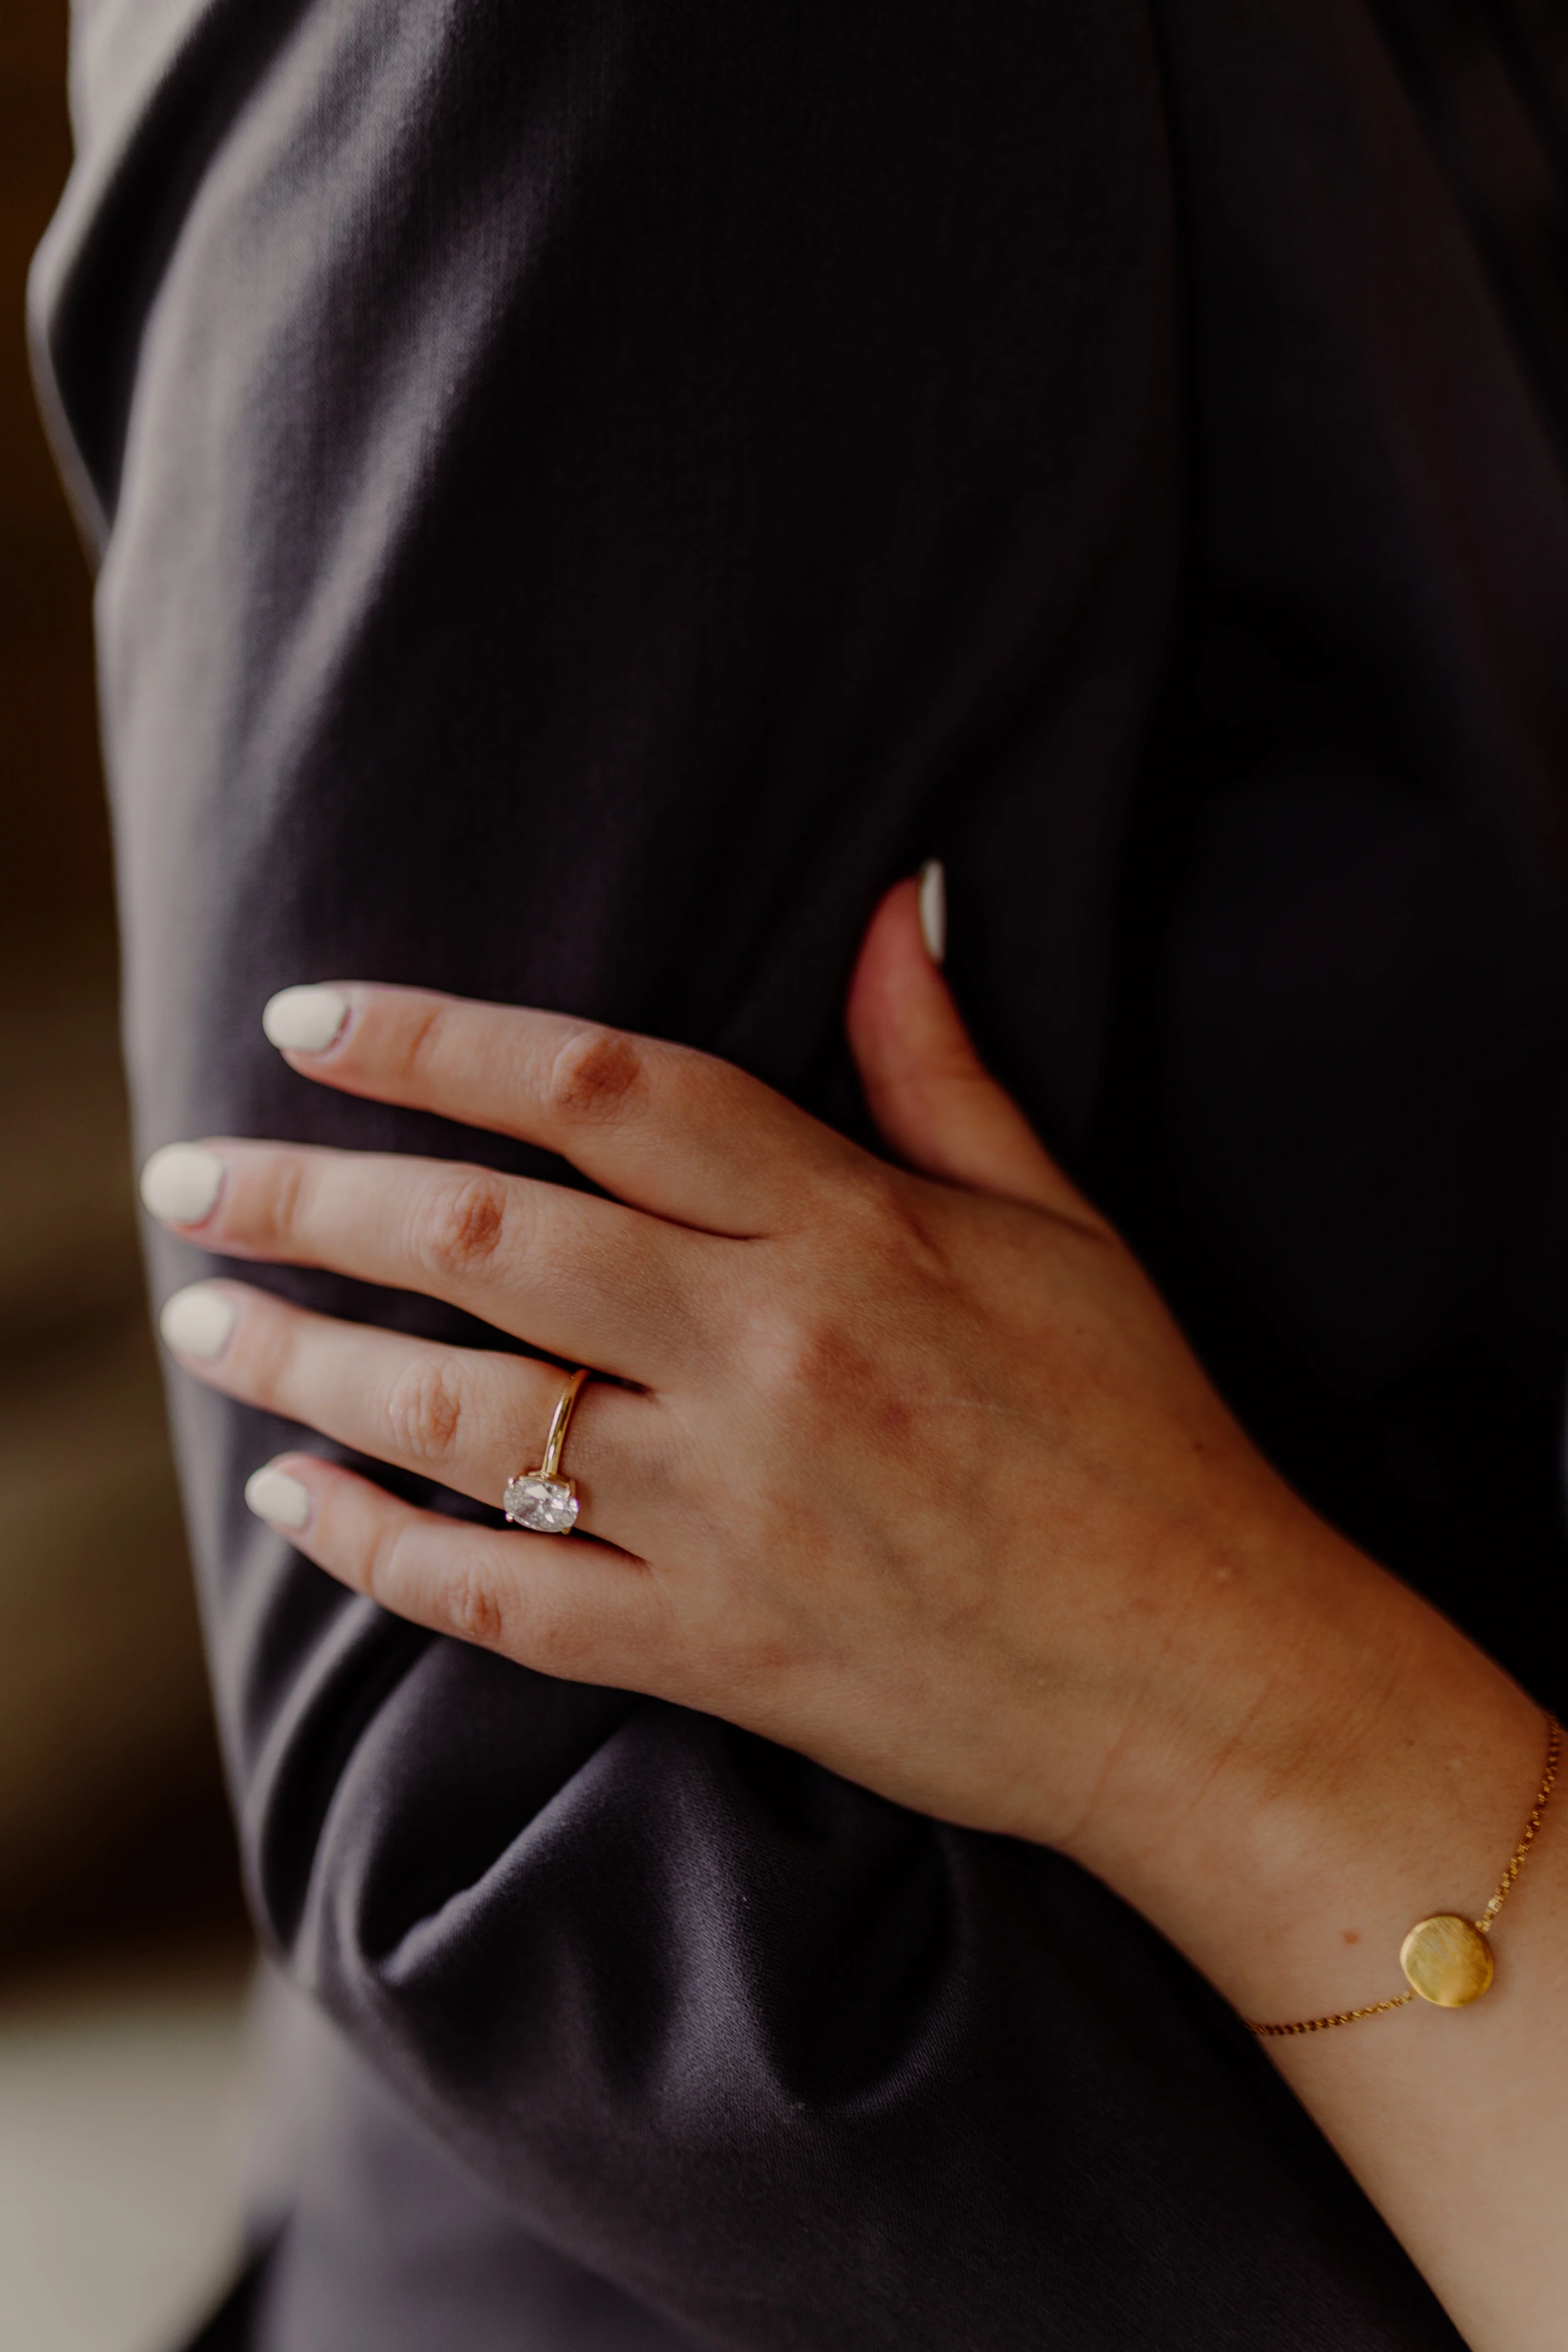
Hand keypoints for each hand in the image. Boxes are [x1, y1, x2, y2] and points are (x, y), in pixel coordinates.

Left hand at [142, 875, 1565, 2351]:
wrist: (1200, 1674)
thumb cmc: (1138, 1433)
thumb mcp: (1064, 1224)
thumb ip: (943, 1066)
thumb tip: (895, 896)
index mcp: (853, 1229)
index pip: (600, 1089)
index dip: (434, 1042)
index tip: (307, 1022)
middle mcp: (773, 1354)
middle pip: (489, 1243)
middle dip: (310, 1199)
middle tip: (189, 1175)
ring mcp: (734, 1513)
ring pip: (467, 1419)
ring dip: (308, 1362)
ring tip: (204, 1320)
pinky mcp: (716, 1652)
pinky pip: (507, 1599)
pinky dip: (383, 1553)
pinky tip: (295, 1503)